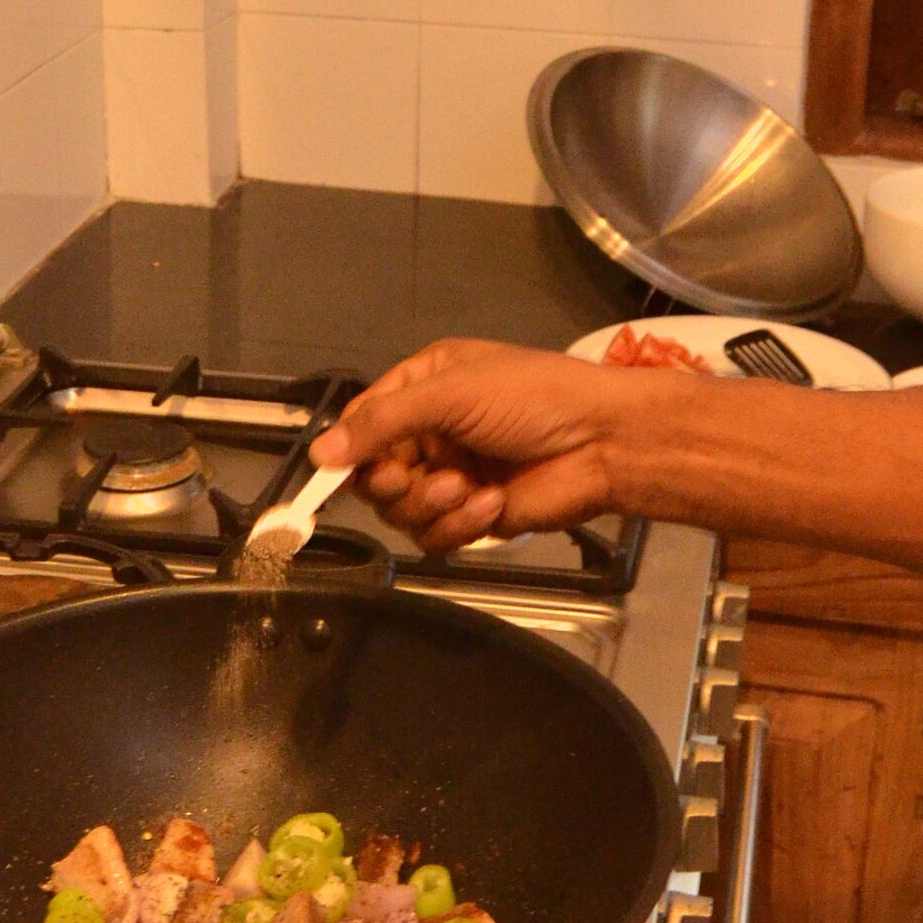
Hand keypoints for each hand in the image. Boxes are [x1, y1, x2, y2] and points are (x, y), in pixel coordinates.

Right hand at [315, 340, 645, 550]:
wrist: (604, 442)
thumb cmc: (531, 399)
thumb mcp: (453, 393)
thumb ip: (383, 422)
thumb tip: (319, 453)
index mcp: (425, 386)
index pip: (364, 422)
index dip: (349, 448)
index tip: (336, 470)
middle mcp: (431, 431)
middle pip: (372, 475)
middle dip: (390, 481)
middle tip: (408, 477)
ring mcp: (451, 477)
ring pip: (400, 511)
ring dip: (429, 504)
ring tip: (466, 488)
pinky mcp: (473, 517)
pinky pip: (434, 537)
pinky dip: (457, 525)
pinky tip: (491, 505)